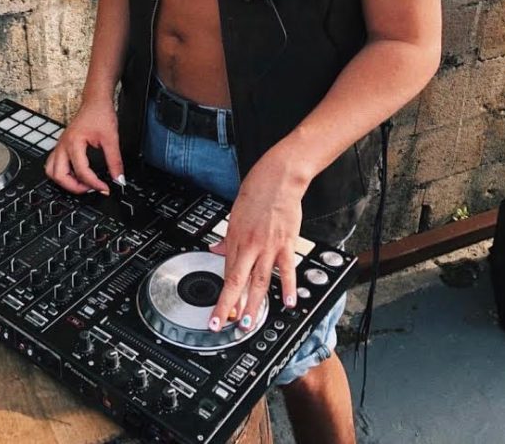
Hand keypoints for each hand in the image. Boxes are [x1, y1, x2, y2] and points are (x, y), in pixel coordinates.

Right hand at [44, 99, 123, 194]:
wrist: (95, 101)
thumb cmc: (100, 114)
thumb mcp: (112, 139)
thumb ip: (115, 161)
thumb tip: (119, 179)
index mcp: (74, 143)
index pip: (81, 172)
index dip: (95, 184)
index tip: (105, 188)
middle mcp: (63, 145)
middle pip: (59, 176)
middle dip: (75, 187)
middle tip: (91, 189)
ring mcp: (60, 145)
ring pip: (52, 171)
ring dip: (65, 181)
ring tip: (81, 183)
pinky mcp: (61, 145)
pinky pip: (54, 164)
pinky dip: (62, 173)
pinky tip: (75, 174)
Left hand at [208, 147, 307, 332]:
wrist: (277, 178)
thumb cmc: (256, 193)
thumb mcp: (234, 215)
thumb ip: (227, 238)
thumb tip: (216, 249)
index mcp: (235, 239)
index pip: (226, 274)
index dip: (221, 297)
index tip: (215, 314)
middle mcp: (250, 246)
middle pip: (238, 281)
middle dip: (230, 306)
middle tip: (225, 326)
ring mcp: (269, 246)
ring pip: (260, 280)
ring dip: (254, 303)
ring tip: (249, 322)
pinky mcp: (287, 243)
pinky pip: (287, 269)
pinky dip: (288, 287)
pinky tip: (289, 303)